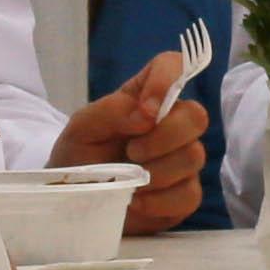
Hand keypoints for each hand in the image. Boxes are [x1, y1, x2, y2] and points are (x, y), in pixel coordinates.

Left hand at [52, 55, 211, 230]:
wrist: (73, 203)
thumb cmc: (78, 157)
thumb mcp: (81, 129)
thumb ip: (110, 111)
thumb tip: (147, 116)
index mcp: (146, 99)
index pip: (173, 66)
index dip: (168, 80)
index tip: (146, 111)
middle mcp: (171, 125)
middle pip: (196, 116)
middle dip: (163, 137)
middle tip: (132, 153)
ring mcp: (182, 161)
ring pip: (194, 156)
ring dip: (157, 172)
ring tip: (129, 182)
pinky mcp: (184, 195)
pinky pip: (189, 194)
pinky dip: (159, 201)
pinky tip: (136, 201)